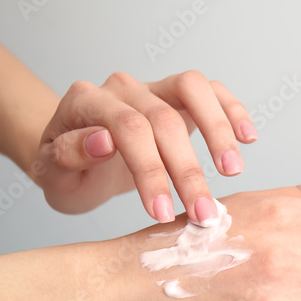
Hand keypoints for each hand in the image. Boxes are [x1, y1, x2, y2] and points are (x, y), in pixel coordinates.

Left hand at [35, 70, 257, 224]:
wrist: (76, 158)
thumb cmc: (68, 171)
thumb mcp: (53, 175)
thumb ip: (69, 155)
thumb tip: (103, 140)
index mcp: (86, 102)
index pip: (128, 128)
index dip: (151, 171)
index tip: (164, 213)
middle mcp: (123, 88)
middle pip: (164, 118)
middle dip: (187, 170)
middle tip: (204, 213)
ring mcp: (154, 87)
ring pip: (194, 88)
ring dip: (218, 131)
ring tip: (232, 170)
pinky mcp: (180, 96)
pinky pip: (212, 91)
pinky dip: (233, 111)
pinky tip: (248, 138)